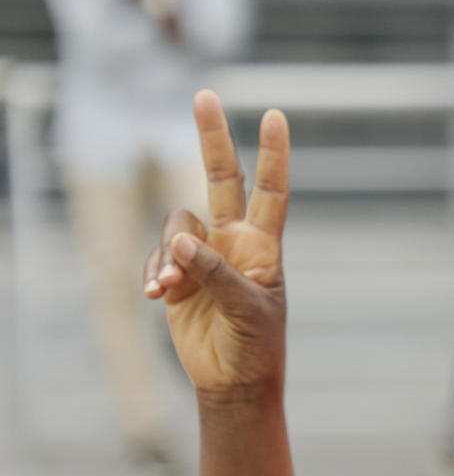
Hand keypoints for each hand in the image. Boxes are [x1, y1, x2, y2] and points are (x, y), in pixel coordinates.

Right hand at [143, 90, 288, 398]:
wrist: (233, 381)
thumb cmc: (255, 346)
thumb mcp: (245, 309)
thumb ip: (215, 272)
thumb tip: (179, 240)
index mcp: (263, 247)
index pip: (271, 192)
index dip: (273, 155)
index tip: (276, 116)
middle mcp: (233, 242)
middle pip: (222, 179)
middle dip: (213, 138)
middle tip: (205, 94)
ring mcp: (203, 256)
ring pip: (176, 226)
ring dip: (168, 252)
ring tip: (168, 287)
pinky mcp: (178, 276)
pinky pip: (158, 258)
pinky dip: (154, 272)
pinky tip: (156, 295)